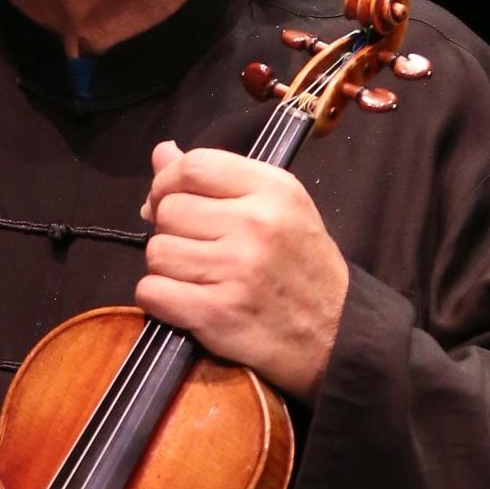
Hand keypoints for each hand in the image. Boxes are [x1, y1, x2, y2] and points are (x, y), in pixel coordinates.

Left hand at [136, 140, 348, 404]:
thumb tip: (162, 153)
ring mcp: (236, 270)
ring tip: (197, 275)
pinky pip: (152, 291)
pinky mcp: (218, 313)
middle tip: (194, 245)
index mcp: (273, 189)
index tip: (168, 199)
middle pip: (169, 209)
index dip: (167, 181)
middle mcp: (256, 224)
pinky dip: (159, 298)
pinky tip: (185, 300)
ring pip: (157, 251)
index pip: (193, 166)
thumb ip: (220, 176)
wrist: (337, 335)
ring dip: (167, 266)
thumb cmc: (302, 266)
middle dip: (169, 228)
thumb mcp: (279, 206)